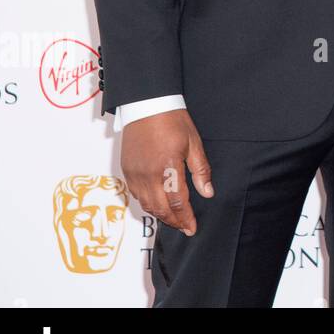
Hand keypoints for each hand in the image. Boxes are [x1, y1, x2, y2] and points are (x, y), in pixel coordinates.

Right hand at [120, 109, 212, 235]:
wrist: (147, 105)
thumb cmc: (172, 121)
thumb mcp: (193, 143)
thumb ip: (200, 170)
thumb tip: (207, 193)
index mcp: (168, 168)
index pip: (178, 202)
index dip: (185, 218)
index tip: (192, 228)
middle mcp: (148, 175)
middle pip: (160, 208)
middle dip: (173, 221)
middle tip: (184, 228)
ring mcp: (135, 174)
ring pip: (146, 204)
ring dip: (160, 215)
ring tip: (173, 219)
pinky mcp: (126, 170)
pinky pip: (136, 195)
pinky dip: (147, 204)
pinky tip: (156, 204)